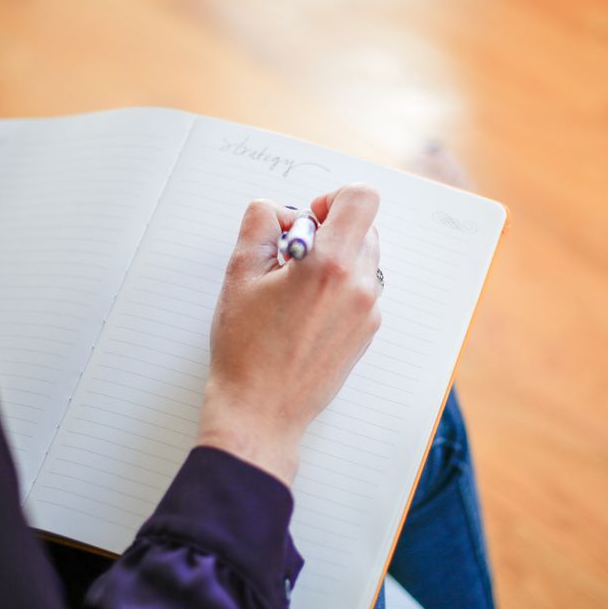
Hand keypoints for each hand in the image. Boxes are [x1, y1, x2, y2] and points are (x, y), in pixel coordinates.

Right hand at [197, 183, 381, 484]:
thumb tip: (278, 211)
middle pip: (364, 227)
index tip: (309, 217)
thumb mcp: (239, 275)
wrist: (260, 411)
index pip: (361, 199)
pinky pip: (361, 289)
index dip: (333, 197)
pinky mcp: (367, 332)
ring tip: (295, 287)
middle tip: (291, 255)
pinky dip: (338, 287)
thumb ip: (259, 225)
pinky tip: (305, 312)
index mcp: (330, 265)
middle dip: (329, 229)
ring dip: (335, 258)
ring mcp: (368, 312)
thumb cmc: (246, 349)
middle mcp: (359, 286)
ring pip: (364, 258)